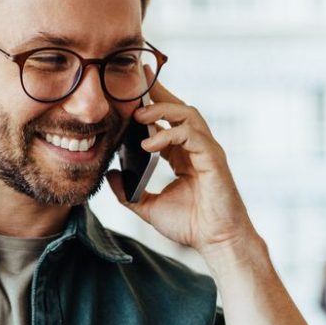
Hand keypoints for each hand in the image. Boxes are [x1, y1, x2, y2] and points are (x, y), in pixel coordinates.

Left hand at [105, 79, 256, 256]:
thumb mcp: (148, 206)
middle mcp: (195, 147)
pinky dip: (169, 134)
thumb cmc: (191, 225)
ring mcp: (206, 150)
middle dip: (157, 92)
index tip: (130, 90)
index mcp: (182, 154)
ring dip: (162, 110)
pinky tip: (149, 144)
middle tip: (135, 83)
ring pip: (187, 114)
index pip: (166, 120)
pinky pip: (191, 135)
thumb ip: (128, 192)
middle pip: (178, 107)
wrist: (215, 241)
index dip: (150, 103)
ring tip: (138, 116)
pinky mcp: (213, 158)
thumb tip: (110, 176)